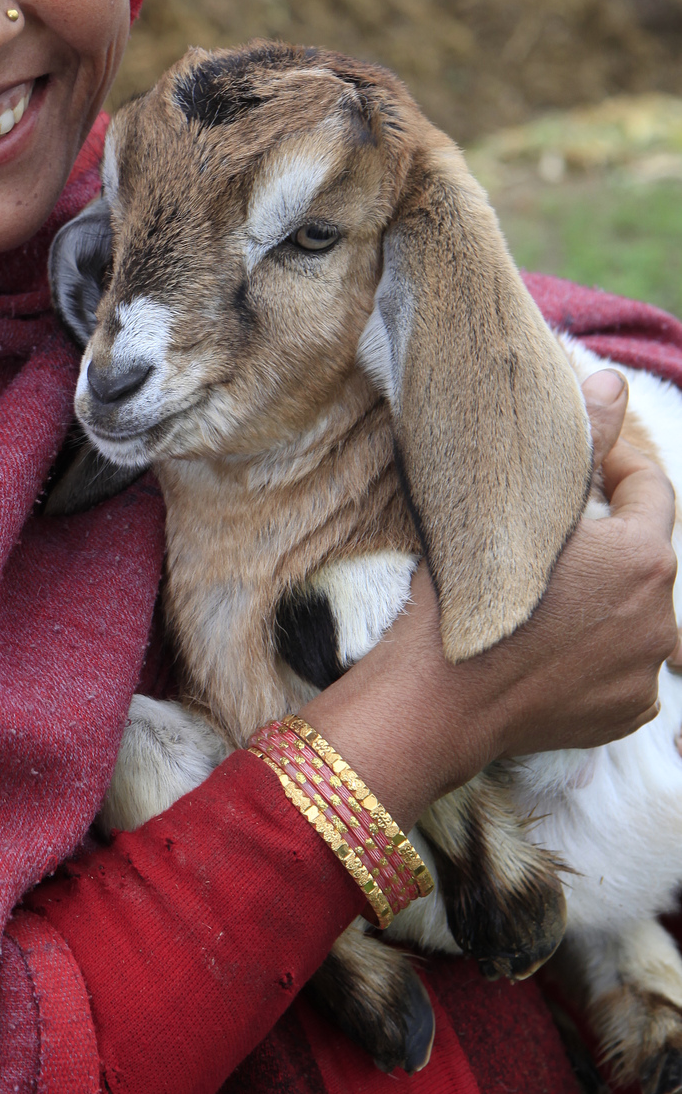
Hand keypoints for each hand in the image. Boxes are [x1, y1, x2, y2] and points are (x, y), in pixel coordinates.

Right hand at [307, 369, 678, 829]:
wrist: (434, 699)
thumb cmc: (464, 591)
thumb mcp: (516, 503)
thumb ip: (580, 438)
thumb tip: (612, 381)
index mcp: (643, 557)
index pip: (651, 489)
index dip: (617, 463)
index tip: (584, 460)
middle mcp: (662, 617)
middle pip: (643, 555)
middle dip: (606, 536)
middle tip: (549, 528)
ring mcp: (647, 672)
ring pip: (634, 612)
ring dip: (603, 594)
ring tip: (545, 590)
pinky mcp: (628, 712)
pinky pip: (624, 665)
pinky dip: (598, 651)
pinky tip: (551, 642)